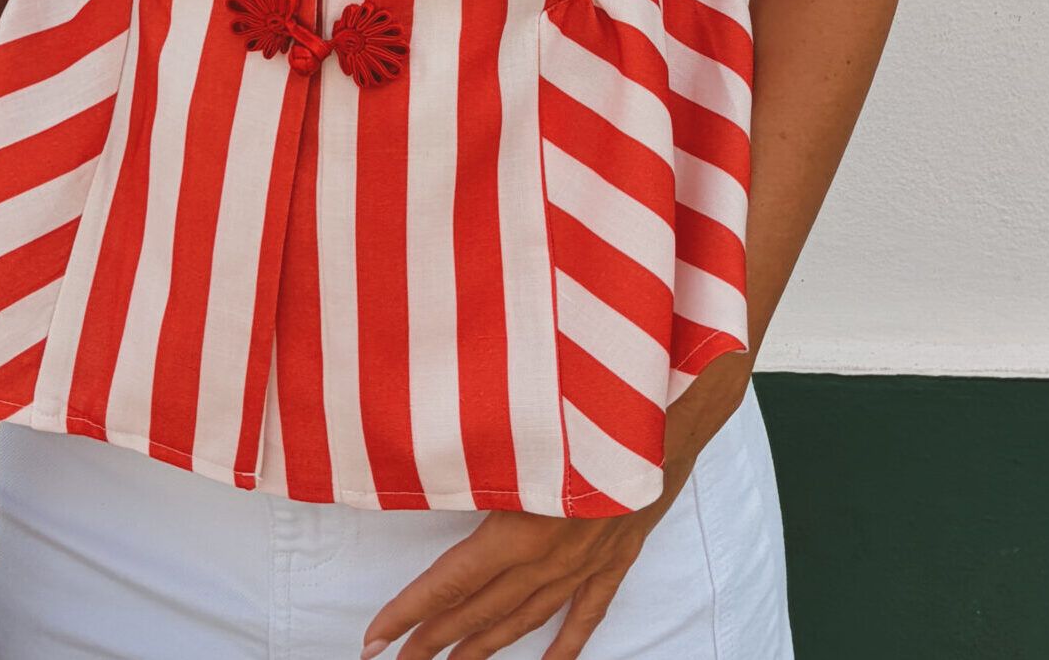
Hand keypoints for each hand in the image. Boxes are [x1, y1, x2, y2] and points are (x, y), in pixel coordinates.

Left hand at [359, 363, 752, 659]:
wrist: (673, 414)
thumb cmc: (595, 411)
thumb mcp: (525, 431)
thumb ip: (483, 459)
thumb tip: (431, 466)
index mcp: (522, 528)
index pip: (451, 582)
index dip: (410, 613)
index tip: (375, 638)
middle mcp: (550, 556)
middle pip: (482, 610)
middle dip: (435, 640)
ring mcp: (586, 562)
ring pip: (528, 616)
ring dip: (487, 645)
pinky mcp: (618, 556)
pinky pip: (588, 610)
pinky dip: (567, 641)